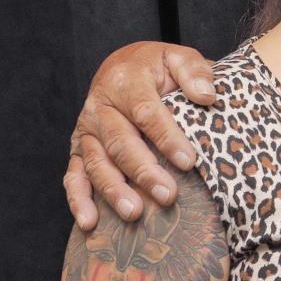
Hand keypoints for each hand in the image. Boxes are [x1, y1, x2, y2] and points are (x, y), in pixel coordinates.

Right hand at [64, 43, 214, 228]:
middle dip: (144, 171)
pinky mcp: (79, 149)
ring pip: (96, 162)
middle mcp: (100, 107)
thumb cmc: (160, 68)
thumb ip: (194, 72)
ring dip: (114, 190)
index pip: (146, 112)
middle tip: (168, 196)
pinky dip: (78, 199)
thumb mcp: (179, 58)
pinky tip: (90, 222)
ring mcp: (87, 130)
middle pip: (121, 142)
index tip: (188, 161)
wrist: (126, 66)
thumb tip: (206, 95)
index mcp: (126, 82)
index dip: (166, 137)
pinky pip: (74, 175)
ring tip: (134, 213)